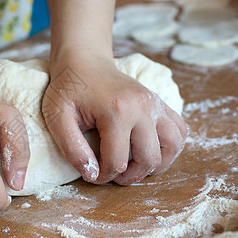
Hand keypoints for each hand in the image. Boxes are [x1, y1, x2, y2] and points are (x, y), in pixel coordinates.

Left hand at [42, 54, 187, 185]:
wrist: (84, 61)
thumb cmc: (68, 88)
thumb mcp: (57, 117)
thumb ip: (71, 148)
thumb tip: (92, 174)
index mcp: (116, 111)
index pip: (117, 161)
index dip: (104, 176)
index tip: (92, 174)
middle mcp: (142, 107)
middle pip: (149, 158)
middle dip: (130, 176)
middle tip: (113, 176)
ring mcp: (155, 103)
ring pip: (173, 146)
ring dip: (155, 164)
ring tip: (134, 166)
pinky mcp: (160, 102)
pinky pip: (180, 130)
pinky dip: (170, 146)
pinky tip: (149, 149)